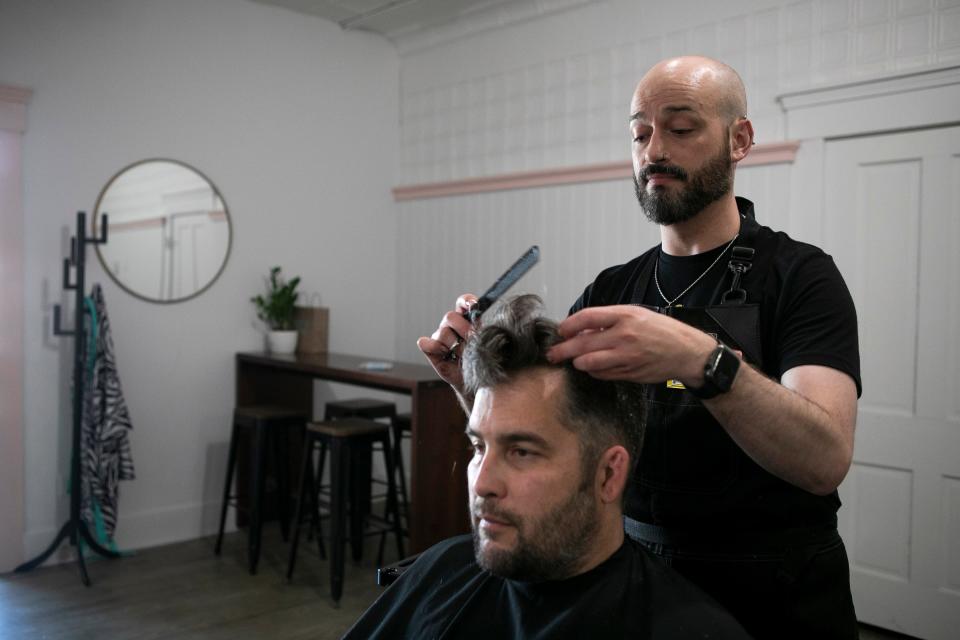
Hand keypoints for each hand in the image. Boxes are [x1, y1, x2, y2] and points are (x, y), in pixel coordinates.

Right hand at [417, 294, 477, 390]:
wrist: (474, 380)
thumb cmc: (481, 360)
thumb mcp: (486, 344)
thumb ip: (481, 329)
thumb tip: (474, 316)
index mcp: (466, 319)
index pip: (463, 302)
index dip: (466, 301)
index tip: (473, 306)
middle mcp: (452, 325)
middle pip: (451, 317)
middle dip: (463, 329)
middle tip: (472, 342)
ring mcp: (440, 336)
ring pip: (443, 332)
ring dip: (454, 345)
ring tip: (463, 355)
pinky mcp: (431, 349)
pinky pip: (427, 344)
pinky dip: (433, 347)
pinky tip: (445, 354)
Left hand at [547, 305, 715, 384]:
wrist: (687, 352)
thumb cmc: (661, 330)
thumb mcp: (637, 314)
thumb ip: (610, 319)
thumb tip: (582, 327)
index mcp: (625, 316)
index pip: (586, 317)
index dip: (568, 325)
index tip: (561, 330)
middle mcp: (624, 336)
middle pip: (582, 343)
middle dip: (562, 350)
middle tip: (552, 354)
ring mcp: (626, 356)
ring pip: (589, 362)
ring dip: (577, 362)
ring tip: (575, 360)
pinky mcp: (628, 373)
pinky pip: (602, 374)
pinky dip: (594, 371)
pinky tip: (594, 367)